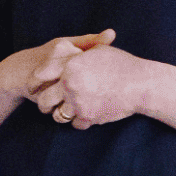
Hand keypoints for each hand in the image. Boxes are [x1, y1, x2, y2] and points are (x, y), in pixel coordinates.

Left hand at [32, 33, 153, 128]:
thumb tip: (58, 52)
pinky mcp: (88, 116)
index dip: (34, 82)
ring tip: (65, 111)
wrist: (142, 84)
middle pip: (43, 100)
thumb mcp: (97, 52)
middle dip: (44, 104)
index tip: (33, 86)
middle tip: (46, 105)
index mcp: (70, 65)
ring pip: (57, 115)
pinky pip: (75, 124)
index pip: (39, 75)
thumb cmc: (121, 64)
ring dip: (60, 114)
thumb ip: (75, 52)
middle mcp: (70, 84)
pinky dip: (79, 121)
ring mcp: (78, 102)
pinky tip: (85, 115)